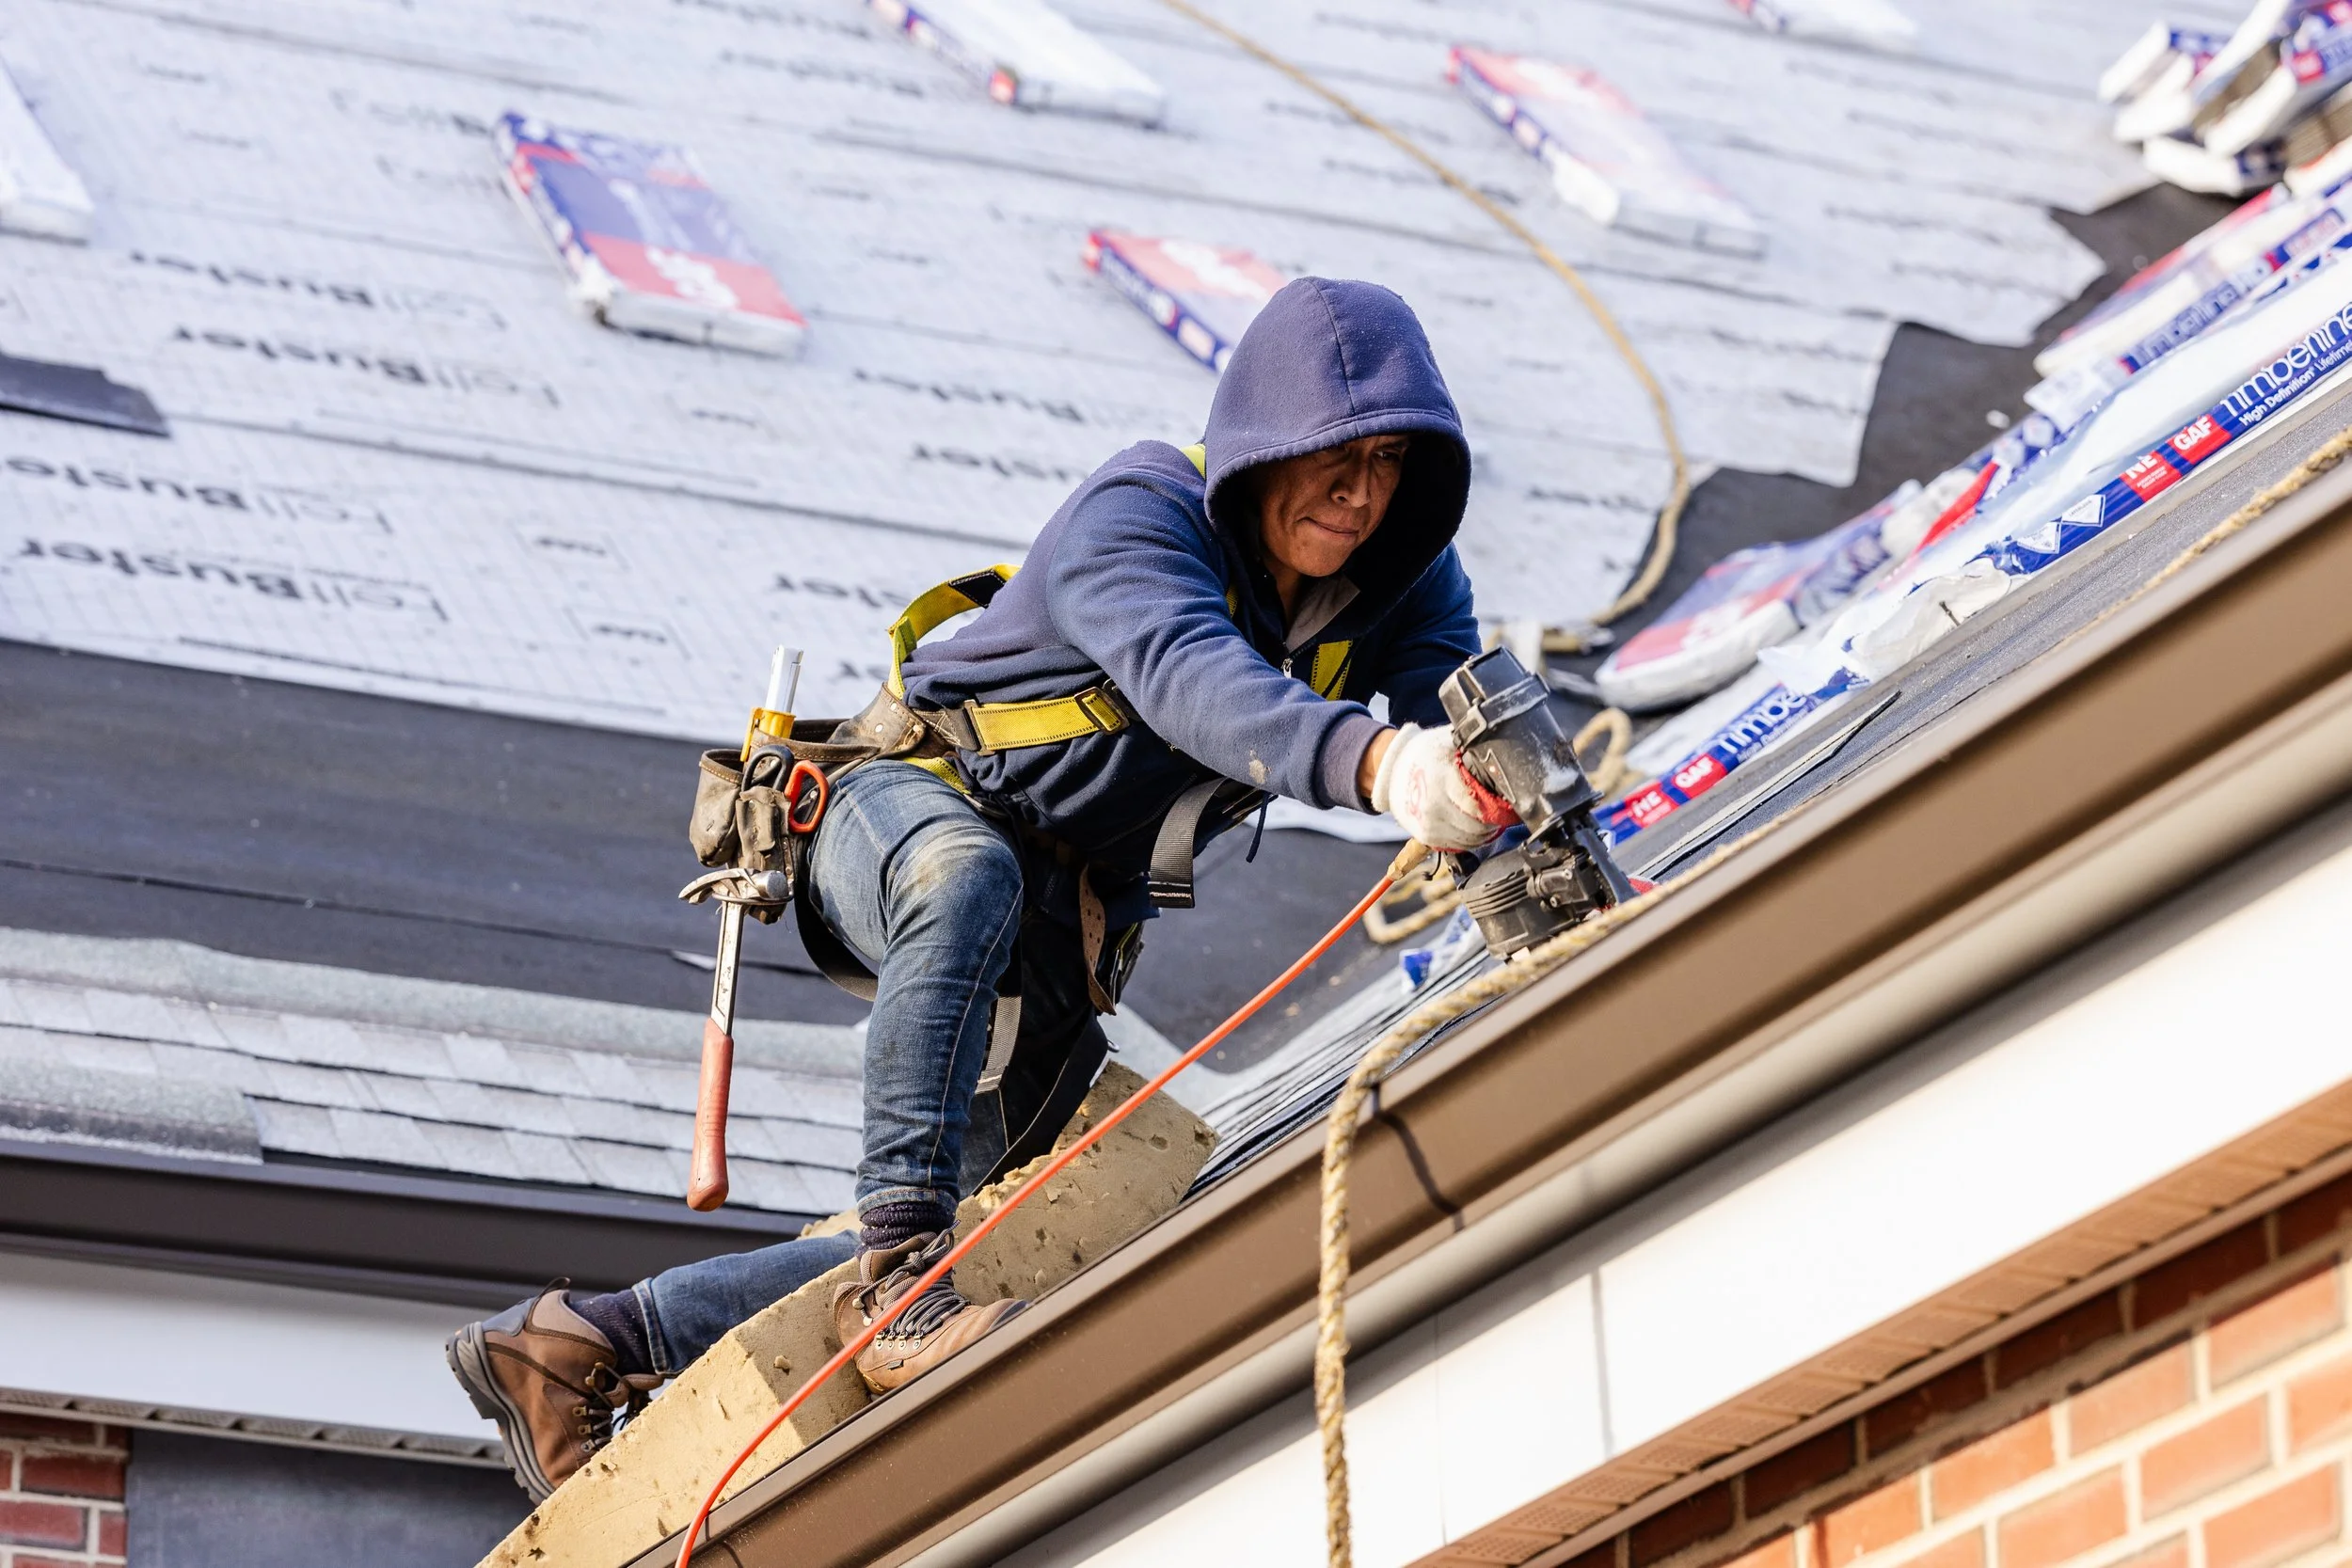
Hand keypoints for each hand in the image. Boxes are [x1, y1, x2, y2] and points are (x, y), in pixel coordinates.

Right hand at [1370, 724, 1516, 850]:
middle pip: (1478, 825)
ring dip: (1485, 831)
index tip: (1505, 800)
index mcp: (1442, 778)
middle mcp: (1434, 805)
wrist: (1393, 770)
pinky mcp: (1426, 836)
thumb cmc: (1426, 753)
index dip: (1497, 804)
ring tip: (1488, 818)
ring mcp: (1429, 824)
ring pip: (1471, 839)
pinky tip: (1473, 826)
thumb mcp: (1450, 742)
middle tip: (1500, 810)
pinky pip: (1459, 845)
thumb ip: (1476, 751)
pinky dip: (1471, 839)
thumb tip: (1506, 757)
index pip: (1479, 804)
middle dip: (1493, 819)